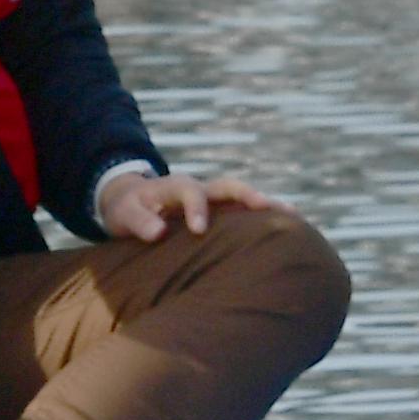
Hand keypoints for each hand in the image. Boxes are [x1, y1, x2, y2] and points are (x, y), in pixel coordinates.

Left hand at [97, 171, 281, 244]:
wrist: (130, 201)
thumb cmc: (127, 209)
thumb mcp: (123, 214)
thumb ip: (138, 221)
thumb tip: (158, 232)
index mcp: (175, 186)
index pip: (190, 191)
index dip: (196, 208)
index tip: (198, 230)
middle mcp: (200, 188)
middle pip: (229, 186)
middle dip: (249, 196)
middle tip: (270, 209)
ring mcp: (212, 199)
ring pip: (243, 197)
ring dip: (267, 206)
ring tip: (294, 220)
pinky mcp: (220, 212)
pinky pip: (244, 212)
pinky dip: (263, 219)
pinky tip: (286, 233)